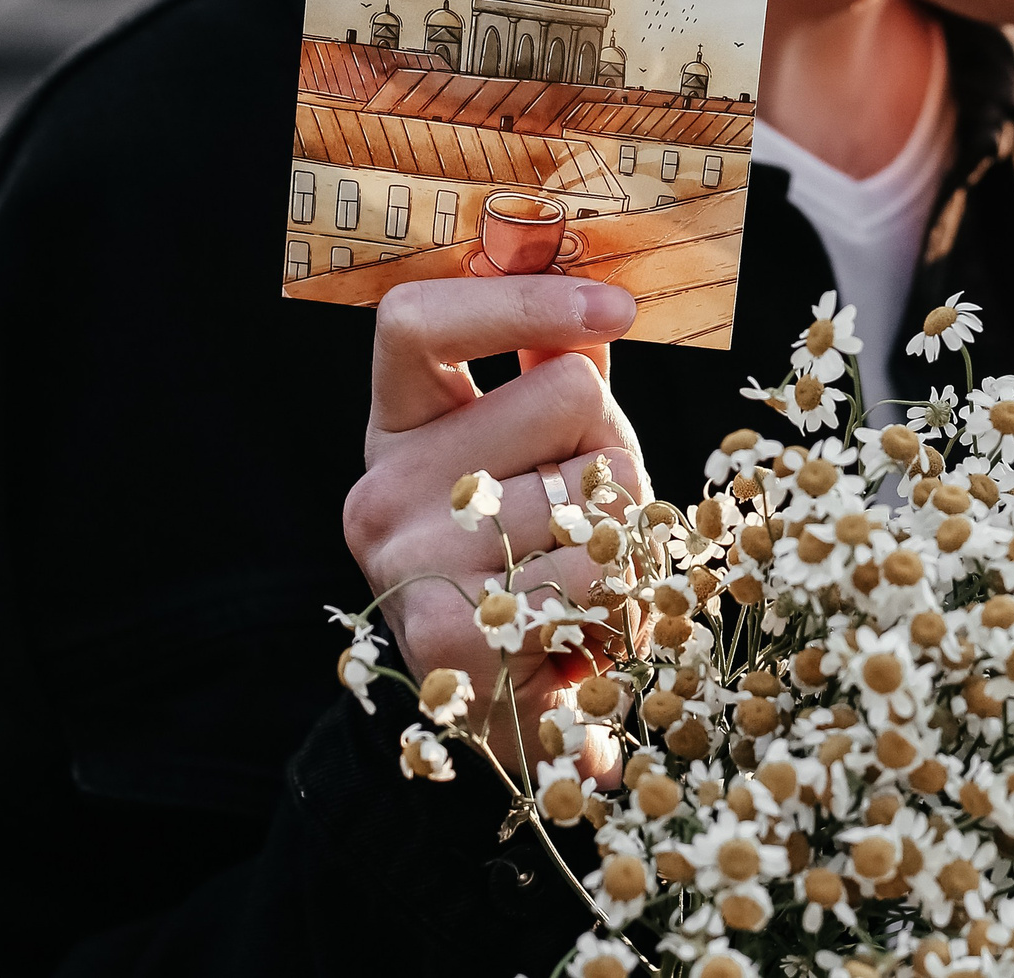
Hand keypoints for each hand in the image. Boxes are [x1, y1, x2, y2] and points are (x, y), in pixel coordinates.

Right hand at [343, 274, 646, 772]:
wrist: (521, 729)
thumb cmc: (543, 571)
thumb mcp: (545, 457)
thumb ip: (555, 372)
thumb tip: (594, 285)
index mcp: (397, 430)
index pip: (415, 321)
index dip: (518, 300)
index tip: (616, 307)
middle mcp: (381, 489)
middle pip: (565, 394)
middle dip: (616, 453)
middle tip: (589, 526)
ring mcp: (407, 559)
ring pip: (603, 486)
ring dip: (631, 541)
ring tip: (588, 589)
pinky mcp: (450, 627)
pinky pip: (602, 567)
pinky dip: (627, 604)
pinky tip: (588, 639)